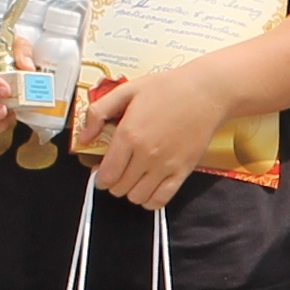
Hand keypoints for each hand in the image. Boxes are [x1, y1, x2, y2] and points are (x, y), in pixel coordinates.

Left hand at [81, 60, 233, 209]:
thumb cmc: (167, 88)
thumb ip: (99, 112)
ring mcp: (165, 165)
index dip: (99, 178)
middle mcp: (145, 154)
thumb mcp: (127, 90)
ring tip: (133, 179)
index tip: (101, 173)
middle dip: (114, 184)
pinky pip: (161, 200)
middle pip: (119, 188)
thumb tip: (84, 137)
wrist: (206, 91)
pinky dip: (151, 201)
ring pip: (137, 197)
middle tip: (118, 173)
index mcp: (128, 134)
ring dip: (131, 192)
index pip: (106, 174)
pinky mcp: (183, 171)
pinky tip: (149, 189)